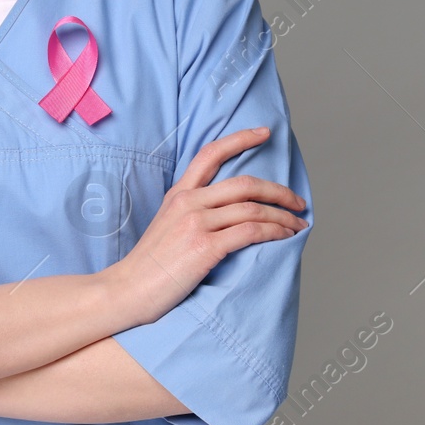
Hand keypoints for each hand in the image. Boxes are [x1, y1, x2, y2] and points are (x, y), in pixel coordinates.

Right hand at [107, 127, 308, 326]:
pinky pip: (251, 232)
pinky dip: (274, 232)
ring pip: (253, 208)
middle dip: (279, 191)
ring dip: (283, 216)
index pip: (210, 154)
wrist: (126, 291)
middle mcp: (188, 202)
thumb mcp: (166, 226)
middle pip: (246, 183)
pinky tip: (285, 237)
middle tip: (298, 201)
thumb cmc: (149, 267)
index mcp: (179, 194)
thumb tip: (226, 212)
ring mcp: (196, 223)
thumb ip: (191, 212)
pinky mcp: (204, 247)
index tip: (264, 132)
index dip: (240, 139)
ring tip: (298, 225)